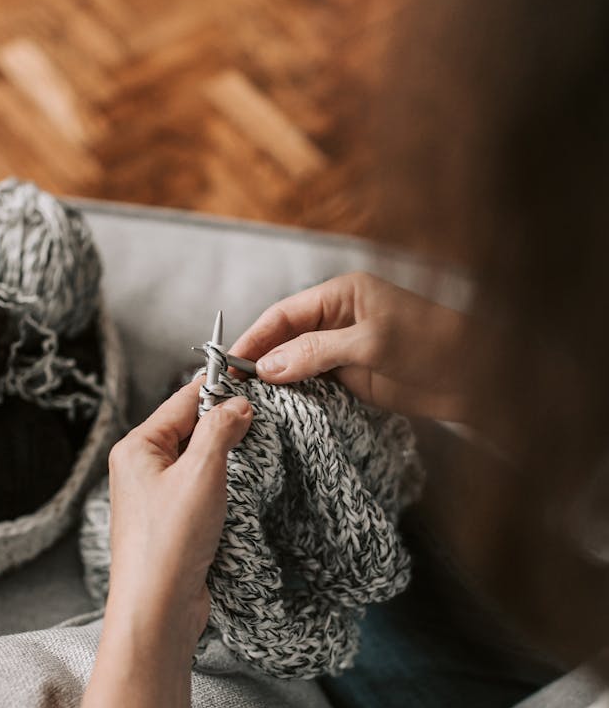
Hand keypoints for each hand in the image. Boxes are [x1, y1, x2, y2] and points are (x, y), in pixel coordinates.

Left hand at [104, 378, 252, 665]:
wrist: (157, 610)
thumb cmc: (169, 543)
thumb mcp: (202, 473)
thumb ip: (221, 430)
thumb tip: (238, 405)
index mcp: (137, 448)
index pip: (182, 401)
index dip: (218, 388)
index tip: (252, 378)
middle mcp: (141, 470)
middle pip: (190, 429)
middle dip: (226, 423)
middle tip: (264, 418)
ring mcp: (156, 498)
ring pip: (199, 461)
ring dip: (227, 457)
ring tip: (259, 450)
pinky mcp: (172, 524)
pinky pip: (201, 490)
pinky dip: (224, 485)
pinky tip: (244, 488)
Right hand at [230, 272, 470, 421]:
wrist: (477, 378)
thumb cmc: (433, 343)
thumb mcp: (372, 342)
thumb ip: (317, 352)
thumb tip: (267, 367)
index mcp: (341, 295)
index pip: (285, 314)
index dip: (255, 336)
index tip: (231, 361)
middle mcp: (338, 320)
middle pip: (284, 339)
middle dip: (259, 361)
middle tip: (231, 387)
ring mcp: (344, 351)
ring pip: (296, 364)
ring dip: (275, 382)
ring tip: (247, 403)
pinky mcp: (353, 379)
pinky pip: (314, 386)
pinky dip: (296, 397)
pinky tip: (280, 411)